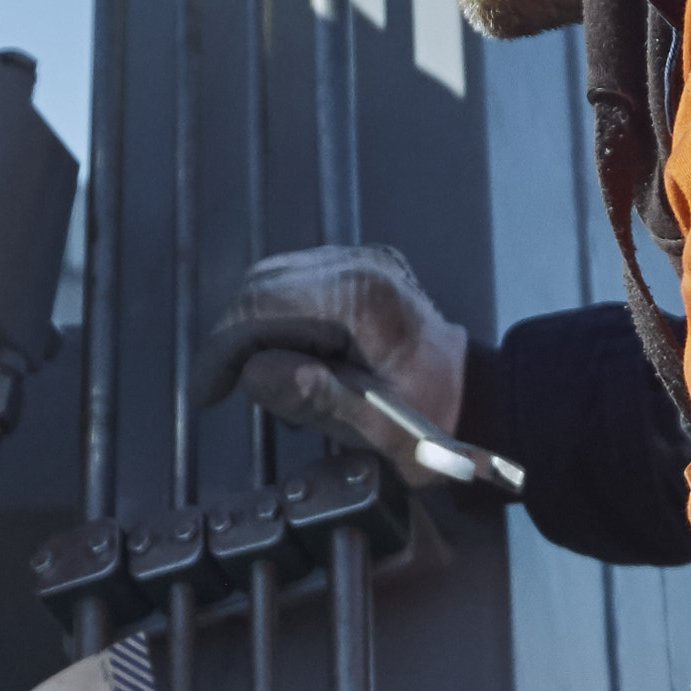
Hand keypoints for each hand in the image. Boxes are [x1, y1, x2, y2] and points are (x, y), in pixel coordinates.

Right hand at [207, 244, 465, 440]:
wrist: (481, 404)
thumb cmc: (435, 425)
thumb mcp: (371, 426)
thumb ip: (310, 397)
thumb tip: (254, 373)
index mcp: (361, 299)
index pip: (261, 305)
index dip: (223, 349)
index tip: (208, 391)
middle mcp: (361, 266)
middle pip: (262, 284)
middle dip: (235, 336)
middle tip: (225, 386)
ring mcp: (365, 263)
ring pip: (276, 279)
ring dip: (255, 326)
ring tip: (263, 376)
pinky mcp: (365, 271)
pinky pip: (299, 283)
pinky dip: (279, 317)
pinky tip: (291, 356)